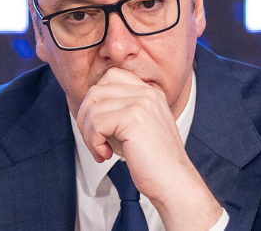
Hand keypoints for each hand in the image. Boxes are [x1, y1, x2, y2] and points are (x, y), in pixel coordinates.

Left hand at [75, 67, 222, 230]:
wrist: (174, 183)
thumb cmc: (155, 163)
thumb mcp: (139, 128)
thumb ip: (121, 111)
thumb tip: (89, 107)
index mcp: (150, 93)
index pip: (111, 77)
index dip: (96, 100)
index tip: (98, 125)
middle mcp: (147, 93)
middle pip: (97, 90)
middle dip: (86, 117)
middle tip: (93, 139)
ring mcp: (141, 103)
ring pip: (93, 108)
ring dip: (89, 134)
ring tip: (101, 150)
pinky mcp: (134, 118)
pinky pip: (97, 123)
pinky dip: (94, 143)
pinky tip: (106, 154)